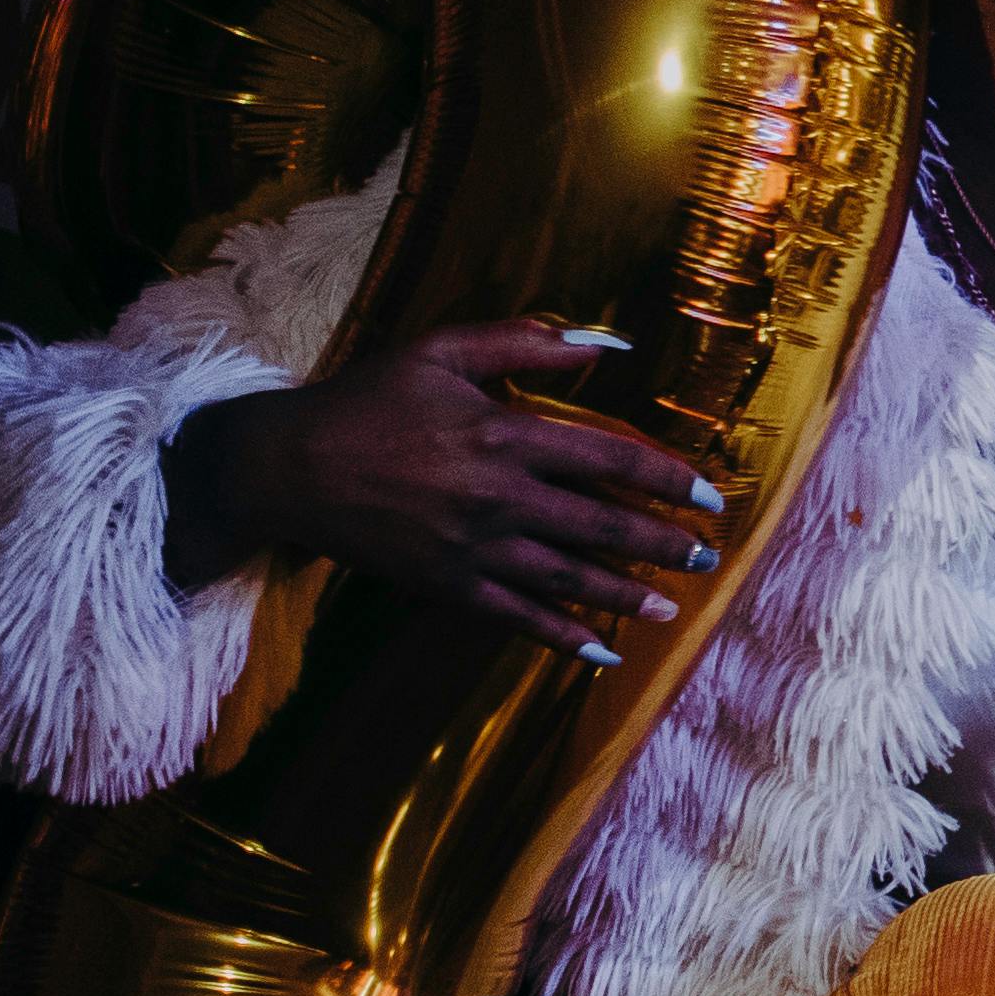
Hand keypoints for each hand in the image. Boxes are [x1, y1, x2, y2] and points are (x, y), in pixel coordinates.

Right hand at [166, 320, 724, 653]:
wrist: (286, 466)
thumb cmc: (365, 400)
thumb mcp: (441, 352)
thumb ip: (525, 343)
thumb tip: (609, 343)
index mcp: (504, 435)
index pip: (610, 459)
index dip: (667, 477)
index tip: (708, 493)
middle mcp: (499, 497)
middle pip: (603, 525)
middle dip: (663, 543)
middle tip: (707, 553)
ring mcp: (474, 547)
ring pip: (570, 578)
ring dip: (627, 595)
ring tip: (672, 607)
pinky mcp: (447, 584)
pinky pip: (518, 616)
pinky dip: (563, 638)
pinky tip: (602, 652)